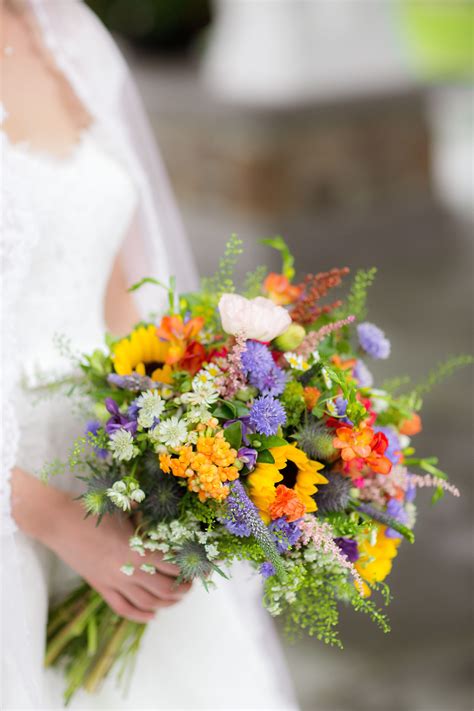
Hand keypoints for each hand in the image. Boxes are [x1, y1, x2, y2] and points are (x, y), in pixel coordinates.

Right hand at [12, 469, 190, 622]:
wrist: (60, 522)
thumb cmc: (94, 510)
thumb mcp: (126, 510)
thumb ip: (148, 518)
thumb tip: (170, 518)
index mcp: (137, 548)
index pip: (173, 565)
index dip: (192, 569)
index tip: (205, 569)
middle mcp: (127, 569)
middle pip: (164, 589)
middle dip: (182, 589)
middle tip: (191, 583)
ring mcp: (113, 582)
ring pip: (147, 602)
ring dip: (166, 603)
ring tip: (177, 597)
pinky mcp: (100, 587)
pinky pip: (123, 608)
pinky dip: (141, 614)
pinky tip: (153, 614)